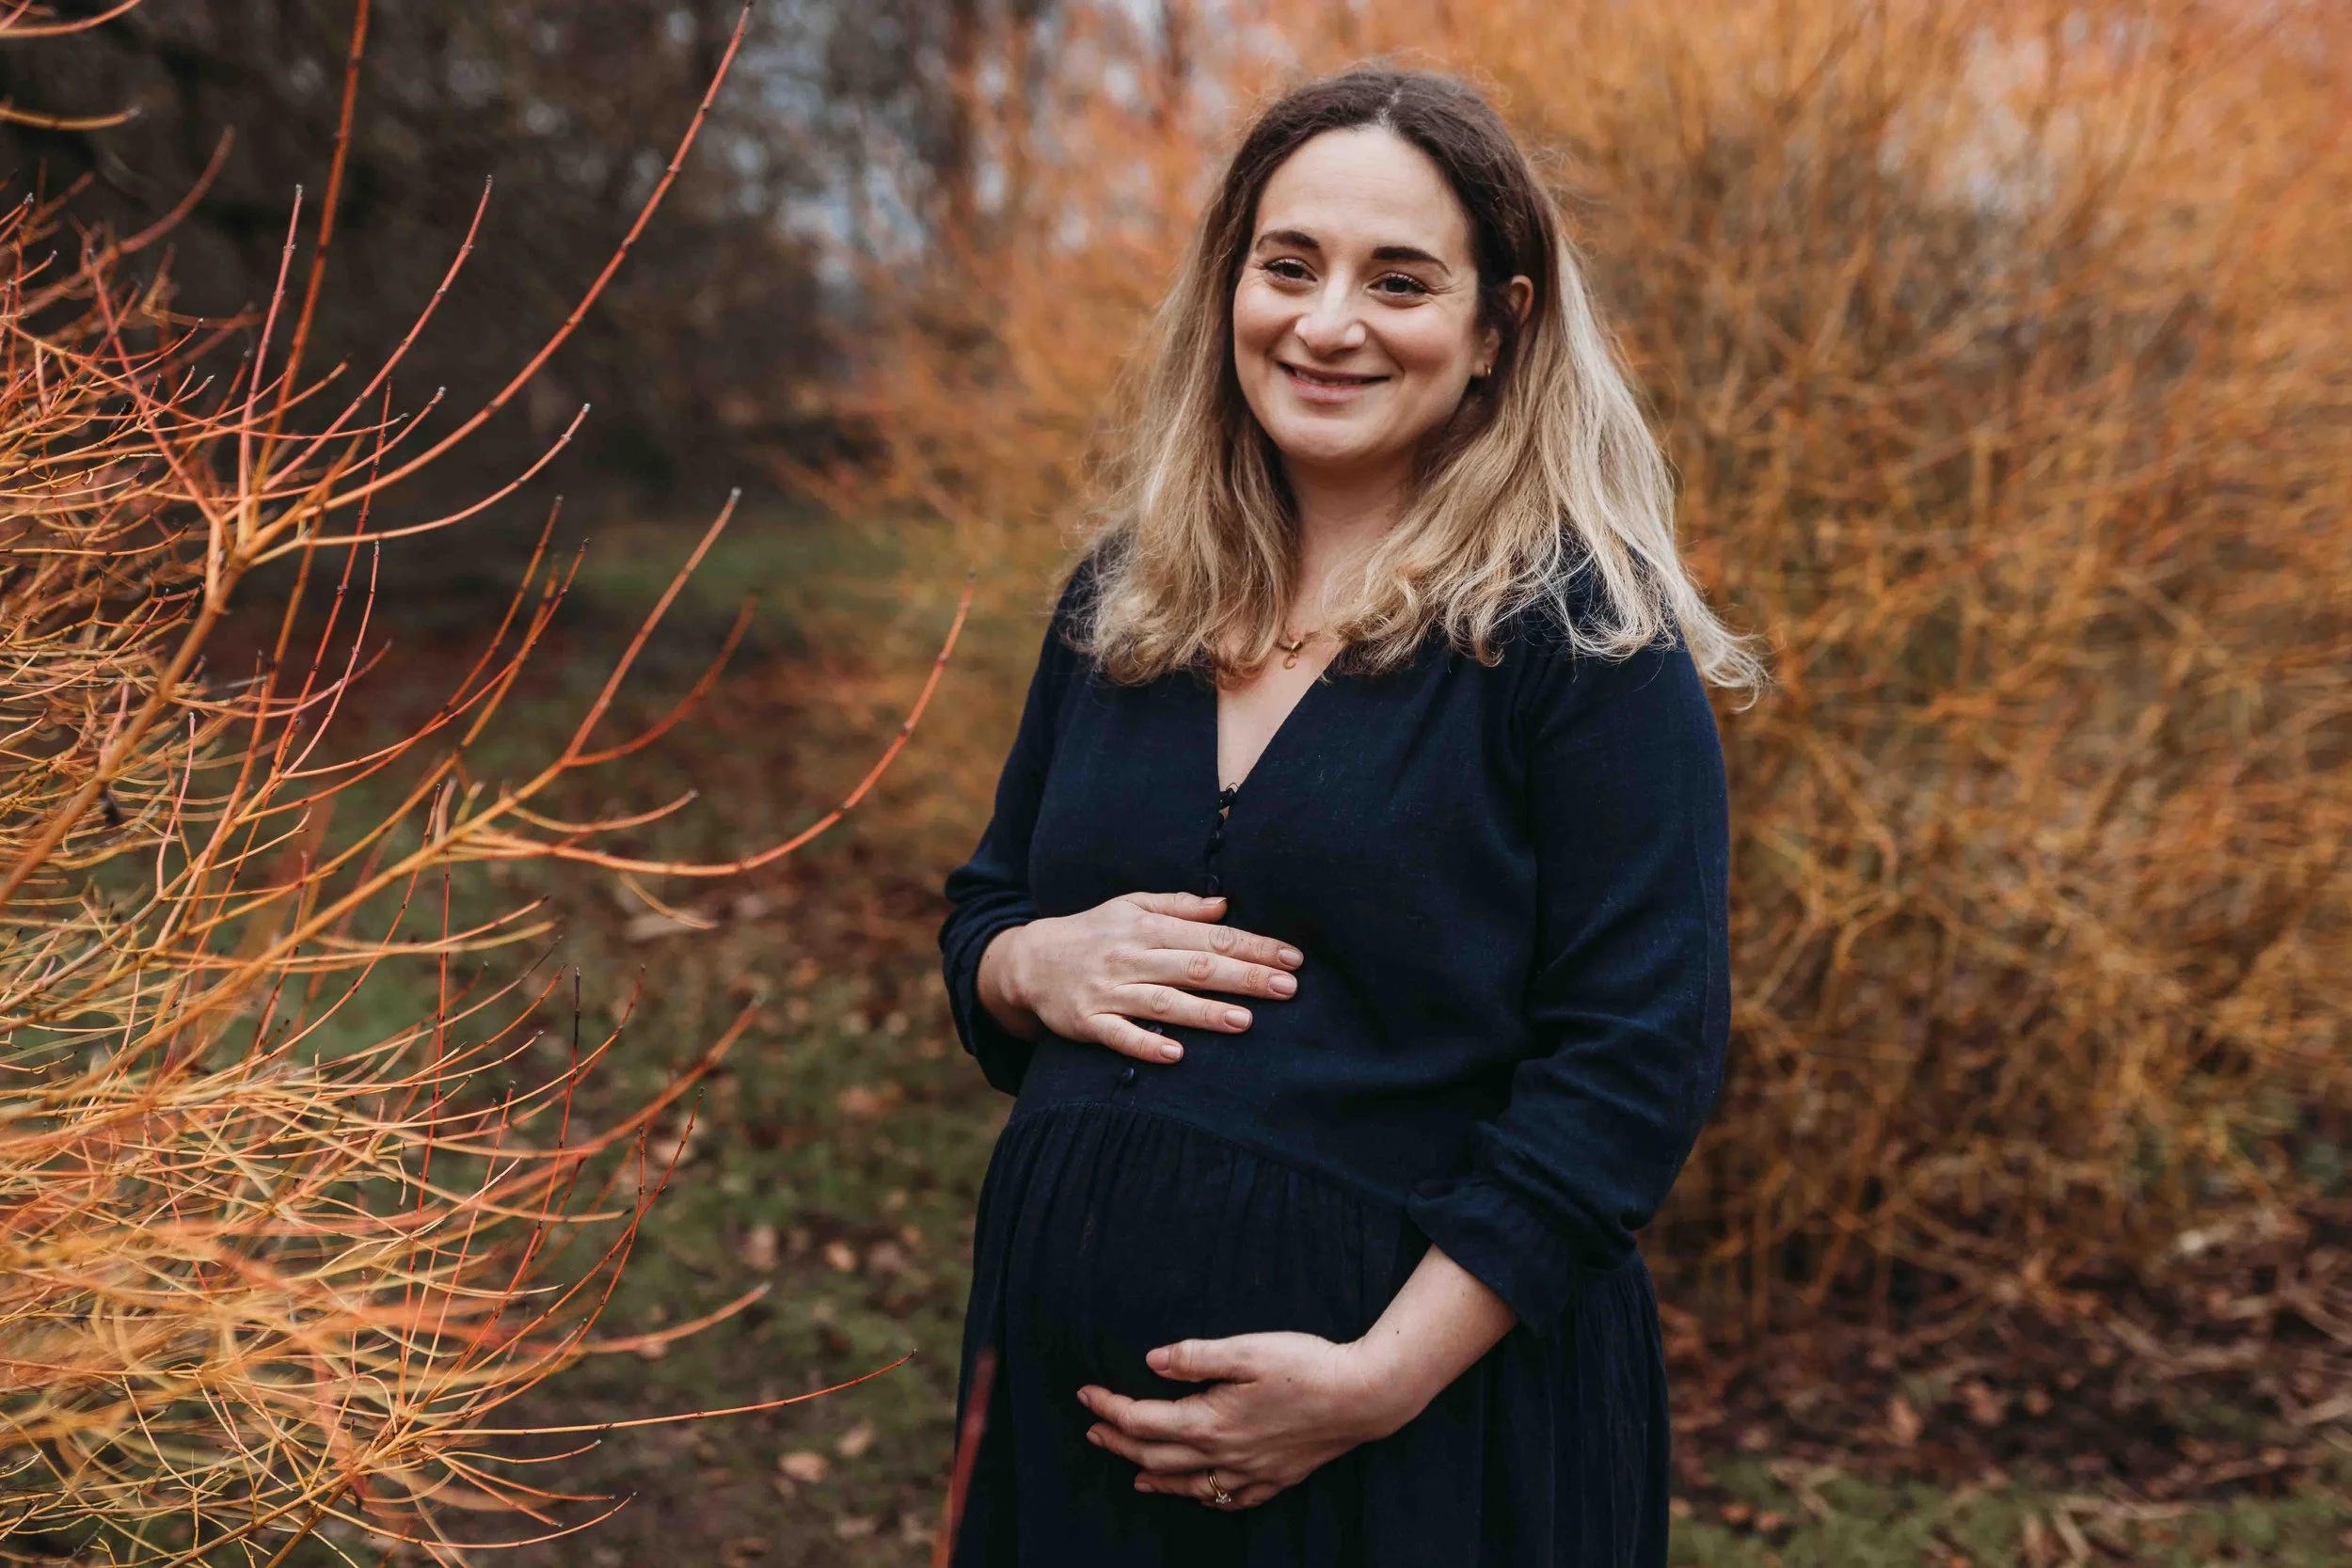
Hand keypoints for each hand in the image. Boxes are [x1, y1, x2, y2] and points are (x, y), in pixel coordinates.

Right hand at [977, 892, 1302, 1063]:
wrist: (1028, 960)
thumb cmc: (1092, 932)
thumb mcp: (1130, 906)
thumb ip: (1178, 906)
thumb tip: (1225, 904)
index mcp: (1147, 928)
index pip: (1211, 937)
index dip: (1254, 946)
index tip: (1293, 957)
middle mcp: (1131, 958)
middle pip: (1196, 968)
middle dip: (1244, 977)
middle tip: (1288, 988)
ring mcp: (1110, 992)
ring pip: (1163, 1003)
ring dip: (1204, 1012)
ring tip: (1244, 1021)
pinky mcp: (1088, 1023)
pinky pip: (1119, 1036)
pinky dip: (1146, 1045)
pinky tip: (1175, 1054)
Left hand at [1076, 1333, 1419, 1510]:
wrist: (1365, 1397)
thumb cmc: (1307, 1365)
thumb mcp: (1247, 1349)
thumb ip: (1195, 1357)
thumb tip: (1151, 1361)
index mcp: (1210, 1420)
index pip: (1144, 1419)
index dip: (1110, 1407)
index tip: (1085, 1393)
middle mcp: (1224, 1455)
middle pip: (1156, 1456)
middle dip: (1119, 1443)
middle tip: (1093, 1430)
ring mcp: (1251, 1473)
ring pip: (1188, 1485)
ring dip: (1153, 1476)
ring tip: (1131, 1472)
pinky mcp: (1276, 1479)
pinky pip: (1228, 1500)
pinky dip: (1203, 1497)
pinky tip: (1197, 1492)